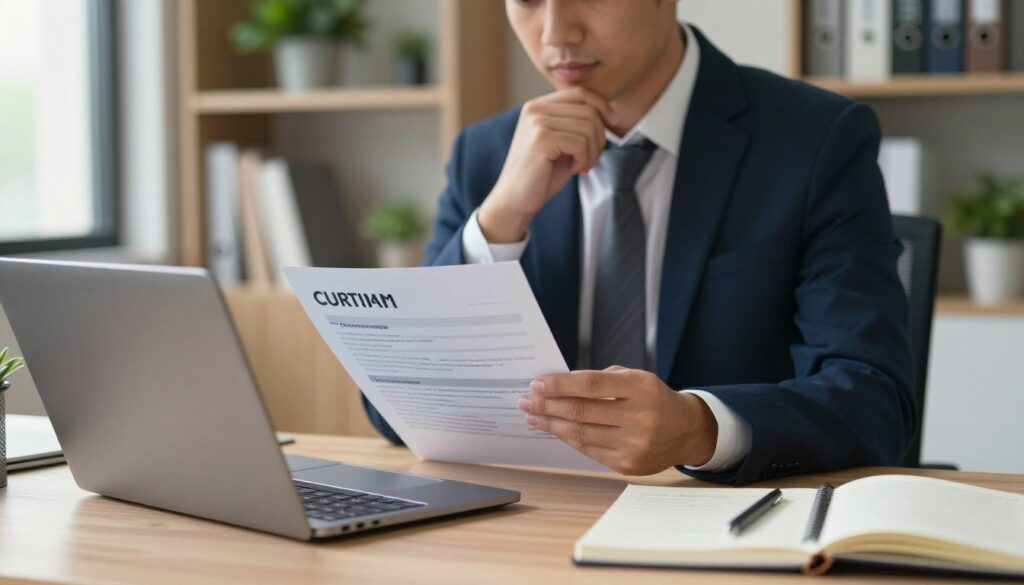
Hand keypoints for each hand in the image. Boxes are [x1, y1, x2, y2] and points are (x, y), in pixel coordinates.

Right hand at [478, 87, 618, 242]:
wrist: (516, 200)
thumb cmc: (542, 174)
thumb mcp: (563, 143)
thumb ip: (577, 124)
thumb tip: (609, 114)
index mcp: (538, 106)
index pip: (579, 93)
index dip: (602, 106)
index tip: (614, 124)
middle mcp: (535, 109)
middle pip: (588, 111)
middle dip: (599, 138)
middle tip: (590, 159)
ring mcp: (536, 122)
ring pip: (588, 127)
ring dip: (593, 151)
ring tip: (581, 165)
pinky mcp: (541, 139)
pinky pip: (580, 142)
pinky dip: (585, 159)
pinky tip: (574, 169)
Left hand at [517, 367, 717, 474]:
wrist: (686, 430)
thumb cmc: (653, 398)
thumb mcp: (635, 378)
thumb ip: (600, 379)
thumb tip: (556, 386)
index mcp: (641, 388)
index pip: (591, 385)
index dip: (560, 384)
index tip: (537, 383)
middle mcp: (640, 418)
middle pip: (581, 412)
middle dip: (547, 405)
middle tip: (526, 400)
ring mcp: (634, 445)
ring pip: (580, 434)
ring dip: (551, 424)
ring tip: (532, 415)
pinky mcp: (627, 465)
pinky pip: (588, 450)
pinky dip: (567, 438)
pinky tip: (553, 429)